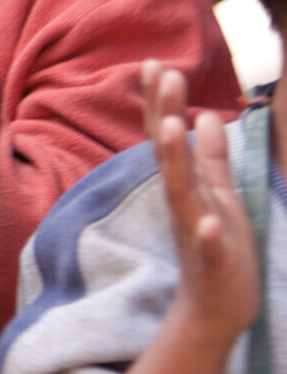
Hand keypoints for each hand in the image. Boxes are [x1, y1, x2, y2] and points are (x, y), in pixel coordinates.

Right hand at [142, 60, 258, 341]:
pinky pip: (205, 245)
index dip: (162, 102)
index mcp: (187, 187)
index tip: (155, 64)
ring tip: (174, 129)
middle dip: (165, 115)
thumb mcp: (218, 194)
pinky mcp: (210, 261)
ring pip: (182, 193)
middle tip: (162, 74)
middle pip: (169, 154)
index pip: (168, 138)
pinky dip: (205, 233)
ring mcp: (193, 231)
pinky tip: (208, 221)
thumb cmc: (218, 250)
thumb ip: (211, 158)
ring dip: (176, 162)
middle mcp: (184, 204)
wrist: (215, 309)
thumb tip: (205, 117)